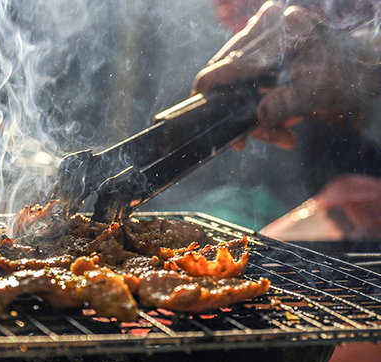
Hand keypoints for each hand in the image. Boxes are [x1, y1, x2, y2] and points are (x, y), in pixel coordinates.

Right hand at [192, 1, 380, 149]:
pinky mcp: (262, 38)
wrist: (362, 65)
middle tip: (247, 140)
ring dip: (249, 107)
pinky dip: (254, 96)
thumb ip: (286, 104)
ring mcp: (264, 28)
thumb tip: (259, 116)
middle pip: (230, 72)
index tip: (197, 105)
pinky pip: (243, 71)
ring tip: (277, 131)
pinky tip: (272, 111)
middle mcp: (269, 23)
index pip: (233, 62)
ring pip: (235, 76)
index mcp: (283, 31)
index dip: (211, 88)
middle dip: (238, 109)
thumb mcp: (317, 94)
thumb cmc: (344, 77)